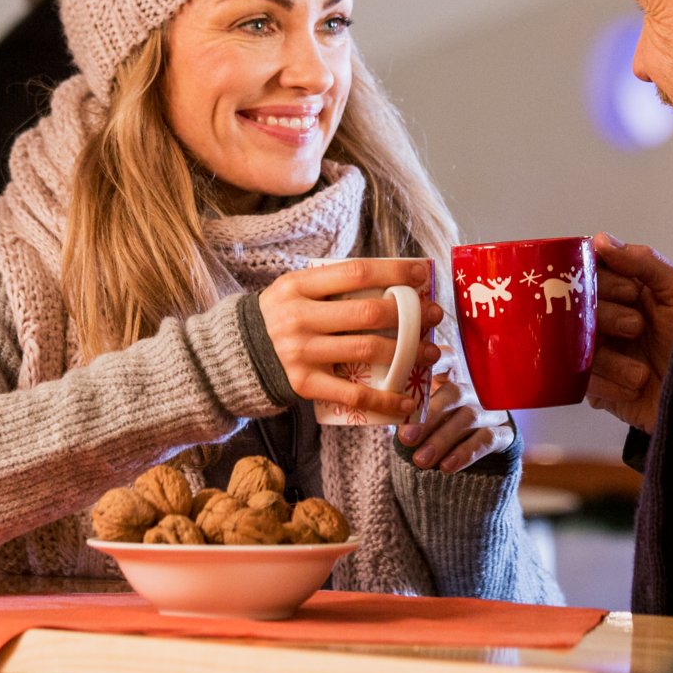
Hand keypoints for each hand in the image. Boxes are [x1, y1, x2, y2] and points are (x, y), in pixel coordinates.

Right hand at [258, 258, 441, 420]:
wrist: (238, 353)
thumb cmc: (281, 315)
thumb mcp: (296, 289)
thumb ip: (333, 284)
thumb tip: (393, 279)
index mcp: (298, 285)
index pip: (355, 273)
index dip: (394, 272)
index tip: (422, 275)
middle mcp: (298, 317)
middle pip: (367, 313)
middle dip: (410, 314)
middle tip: (434, 316)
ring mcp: (301, 352)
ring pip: (367, 350)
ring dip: (408, 352)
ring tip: (430, 352)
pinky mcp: (304, 384)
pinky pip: (352, 395)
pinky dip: (385, 399)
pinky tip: (407, 400)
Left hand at [397, 369, 513, 472]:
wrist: (474, 450)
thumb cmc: (440, 425)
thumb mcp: (425, 414)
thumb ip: (409, 410)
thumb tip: (386, 412)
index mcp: (451, 378)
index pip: (447, 360)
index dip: (435, 360)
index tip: (419, 364)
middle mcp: (473, 391)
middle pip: (454, 394)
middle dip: (429, 416)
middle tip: (407, 438)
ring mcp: (490, 411)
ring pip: (468, 418)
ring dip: (442, 440)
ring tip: (420, 460)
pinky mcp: (504, 433)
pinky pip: (486, 440)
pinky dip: (465, 454)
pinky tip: (446, 467)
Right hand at [588, 232, 672, 433]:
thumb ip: (642, 261)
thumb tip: (599, 239)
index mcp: (626, 292)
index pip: (590, 275)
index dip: (602, 281)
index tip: (630, 292)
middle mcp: (610, 320)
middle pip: (577, 310)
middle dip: (607, 317)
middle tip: (637, 327)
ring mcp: (604, 355)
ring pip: (577, 347)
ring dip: (611, 359)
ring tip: (642, 370)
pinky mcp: (601, 389)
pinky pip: (584, 383)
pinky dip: (611, 385)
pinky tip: (636, 387)